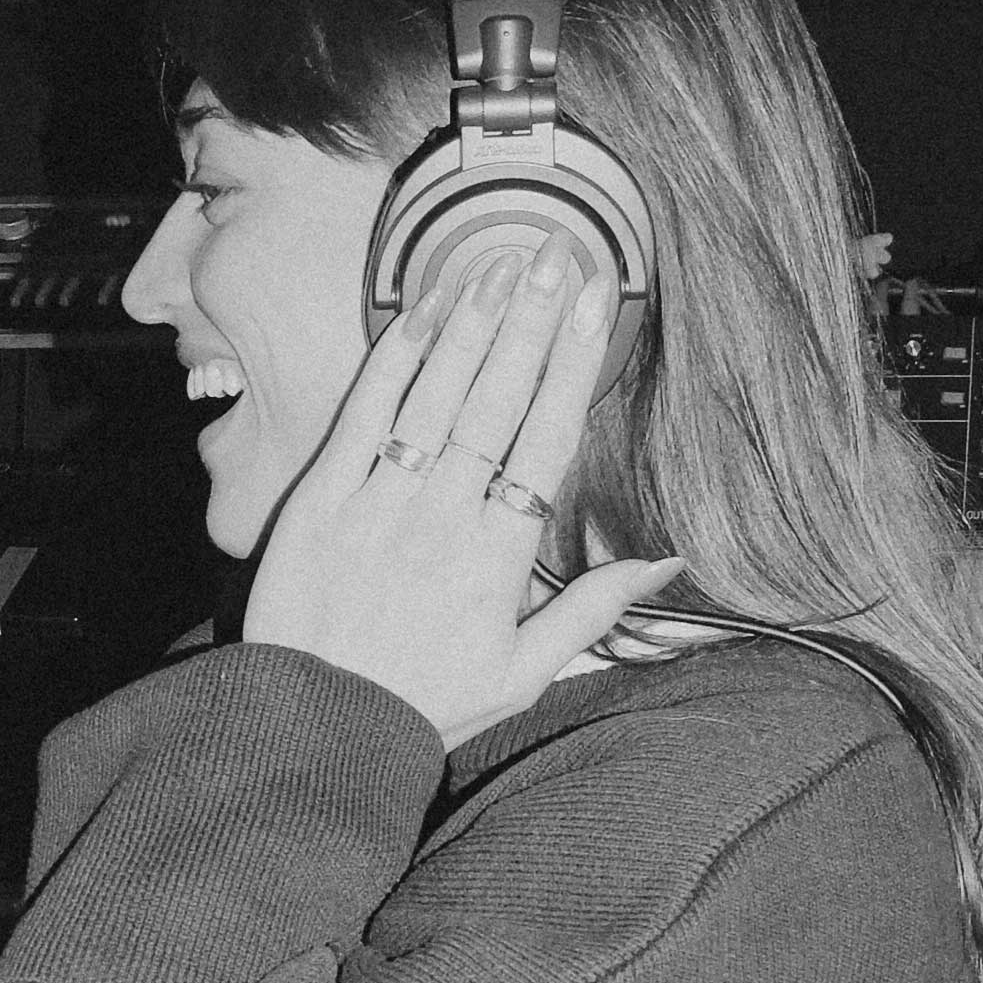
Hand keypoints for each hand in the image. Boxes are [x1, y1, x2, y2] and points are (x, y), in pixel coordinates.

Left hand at [241, 239, 674, 738]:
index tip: (595, 304)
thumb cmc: (425, 703)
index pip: (546, 443)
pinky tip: (424, 308)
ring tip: (501, 261)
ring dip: (470, 323)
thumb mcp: (524, 673)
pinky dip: (394, 359)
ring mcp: (379, 504)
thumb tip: (666, 561)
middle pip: (497, 402)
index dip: (572, 366)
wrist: (316, 731)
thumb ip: (593, 610)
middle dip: (530, 320)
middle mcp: (443, 519)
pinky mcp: (319, 500)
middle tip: (556, 251)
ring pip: (435, 397)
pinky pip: (363, 415)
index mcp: (498, 559)